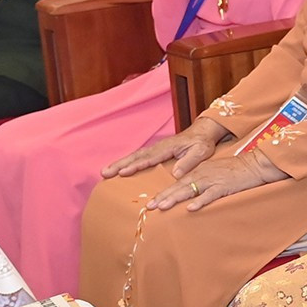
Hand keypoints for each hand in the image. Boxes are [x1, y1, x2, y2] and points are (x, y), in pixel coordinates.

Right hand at [100, 119, 228, 179]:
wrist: (203, 133)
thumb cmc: (202, 143)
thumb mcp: (200, 152)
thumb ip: (188, 162)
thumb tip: (175, 174)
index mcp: (167, 148)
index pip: (149, 158)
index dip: (136, 166)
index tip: (124, 172)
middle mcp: (158, 147)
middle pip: (136, 156)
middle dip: (119, 164)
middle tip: (104, 173)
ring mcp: (155, 149)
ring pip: (134, 156)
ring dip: (119, 164)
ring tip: (105, 172)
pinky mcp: (155, 151)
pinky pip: (138, 157)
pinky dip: (127, 163)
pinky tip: (118, 170)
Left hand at [148, 147, 285, 209]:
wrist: (254, 164)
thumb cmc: (234, 171)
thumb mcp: (213, 173)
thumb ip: (200, 182)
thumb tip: (188, 196)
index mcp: (198, 171)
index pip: (177, 183)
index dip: (163, 193)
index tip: (151, 202)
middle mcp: (202, 174)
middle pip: (179, 186)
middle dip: (163, 196)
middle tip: (149, 206)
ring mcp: (212, 180)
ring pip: (190, 190)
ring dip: (175, 198)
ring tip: (162, 206)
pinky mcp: (224, 186)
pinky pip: (210, 195)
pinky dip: (200, 201)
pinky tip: (191, 208)